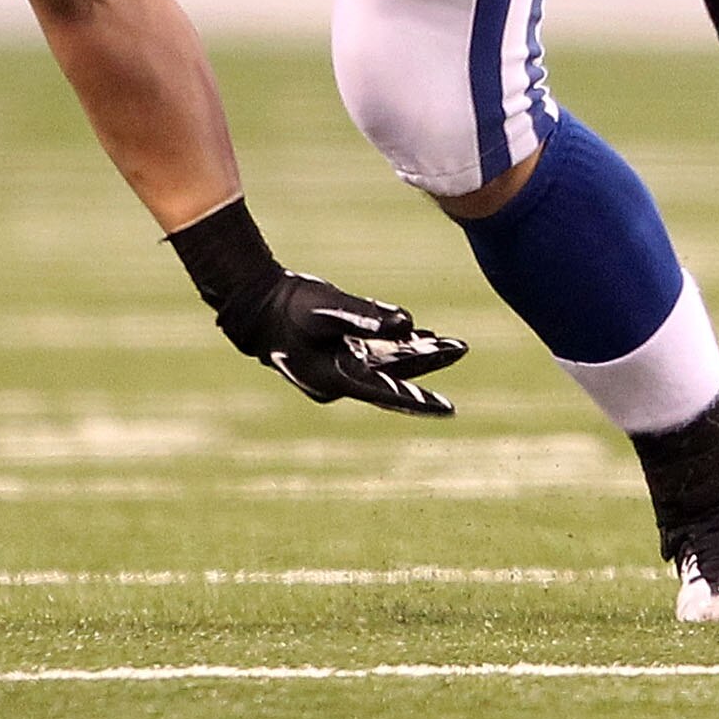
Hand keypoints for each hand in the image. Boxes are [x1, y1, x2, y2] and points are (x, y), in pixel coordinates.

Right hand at [230, 273, 467, 418]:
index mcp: (338, 379)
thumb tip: (409, 323)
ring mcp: (342, 367)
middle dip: (430, 364)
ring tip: (452, 344)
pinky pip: (380, 354)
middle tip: (461, 348)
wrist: (257, 307)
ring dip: (420, 354)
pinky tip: (422, 336)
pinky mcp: (341, 353)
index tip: (449, 410)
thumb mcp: (329, 309)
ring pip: (391, 364)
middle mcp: (343, 379)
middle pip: (396, 376)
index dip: (420, 402)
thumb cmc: (290, 308)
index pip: (389, 395)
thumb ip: (367, 316)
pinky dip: (401, 346)